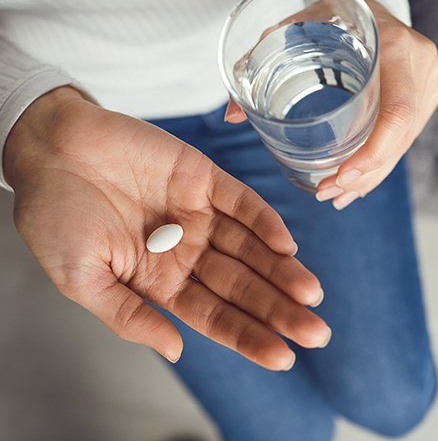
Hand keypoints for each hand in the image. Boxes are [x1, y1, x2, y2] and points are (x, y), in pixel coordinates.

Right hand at [4, 87, 329, 370]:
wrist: (51, 150)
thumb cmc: (56, 216)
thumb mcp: (82, 279)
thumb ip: (128, 316)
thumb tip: (174, 350)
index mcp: (159, 279)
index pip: (213, 316)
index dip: (247, 336)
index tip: (282, 357)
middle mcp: (186, 249)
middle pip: (241, 285)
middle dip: (277, 308)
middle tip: (316, 333)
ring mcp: (198, 214)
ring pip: (250, 247)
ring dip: (281, 269)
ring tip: (311, 293)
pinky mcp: (203, 177)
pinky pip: (241, 201)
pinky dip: (263, 221)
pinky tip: (286, 244)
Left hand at [225, 0, 437, 208]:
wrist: (367, 1)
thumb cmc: (325, 14)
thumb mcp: (290, 29)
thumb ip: (257, 63)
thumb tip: (231, 116)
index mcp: (393, 45)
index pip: (397, 113)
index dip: (372, 155)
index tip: (339, 179)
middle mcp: (419, 64)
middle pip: (400, 137)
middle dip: (363, 175)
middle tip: (328, 195)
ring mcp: (429, 80)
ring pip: (404, 143)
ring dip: (372, 175)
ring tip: (339, 196)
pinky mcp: (428, 93)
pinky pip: (407, 136)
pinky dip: (381, 161)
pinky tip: (358, 182)